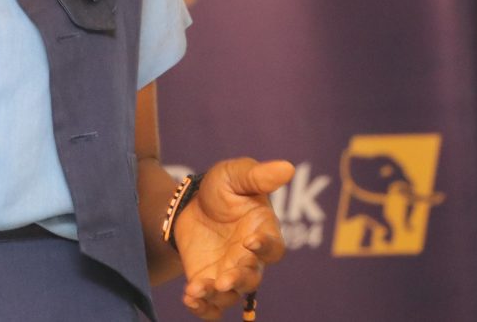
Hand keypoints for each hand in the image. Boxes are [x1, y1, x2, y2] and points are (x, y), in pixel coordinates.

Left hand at [174, 158, 293, 319]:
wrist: (188, 204)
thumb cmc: (221, 188)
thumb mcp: (234, 175)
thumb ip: (258, 175)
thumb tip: (287, 167)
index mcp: (263, 233)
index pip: (274, 248)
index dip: (265, 247)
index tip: (250, 241)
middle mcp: (250, 259)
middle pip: (252, 278)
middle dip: (239, 279)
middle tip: (224, 278)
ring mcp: (230, 273)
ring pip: (231, 295)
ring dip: (217, 295)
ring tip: (198, 289)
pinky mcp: (208, 282)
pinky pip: (211, 305)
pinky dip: (203, 308)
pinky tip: (189, 298)